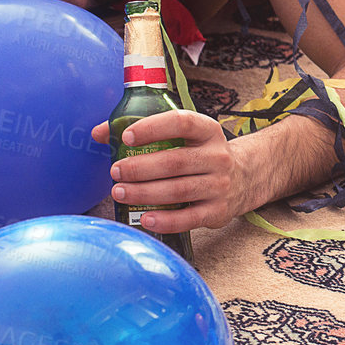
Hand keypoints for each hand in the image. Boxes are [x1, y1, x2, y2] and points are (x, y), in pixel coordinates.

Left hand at [92, 110, 251, 231]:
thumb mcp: (185, 136)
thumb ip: (145, 131)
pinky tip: (144, 218)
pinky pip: (188, 218)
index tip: (127, 137)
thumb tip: (99, 133)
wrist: (245, 178)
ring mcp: (220, 185)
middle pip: (175, 162)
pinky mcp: (217, 211)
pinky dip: (165, 221)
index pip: (181, 123)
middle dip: (140, 167)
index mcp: (207, 131)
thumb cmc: (201, 154)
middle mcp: (217, 157)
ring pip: (178, 190)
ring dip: (144, 193)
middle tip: (115, 171)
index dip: (152, 128)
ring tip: (119, 192)